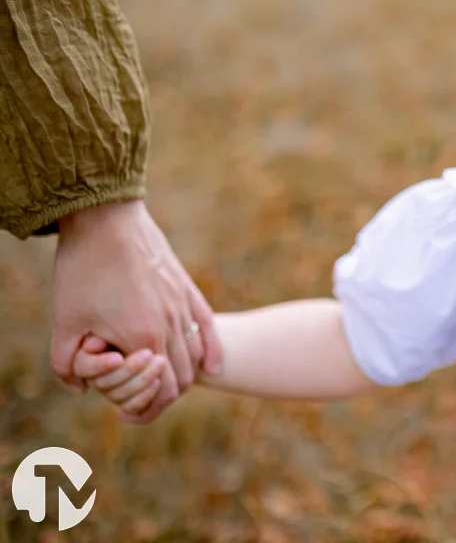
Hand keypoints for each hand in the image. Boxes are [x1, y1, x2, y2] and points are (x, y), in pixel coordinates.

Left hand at [51, 199, 221, 422]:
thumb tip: (79, 389)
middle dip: (166, 396)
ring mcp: (183, 305)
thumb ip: (66, 365)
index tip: (129, 416)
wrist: (106, 220)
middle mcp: (171, 326)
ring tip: (166, 382)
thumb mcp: (64, 323)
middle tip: (145, 402)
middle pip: (183, 377)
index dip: (149, 411)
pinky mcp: (187, 288)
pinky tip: (210, 364)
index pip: (160, 392)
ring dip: (186, 375)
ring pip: (197, 354)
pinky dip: (210, 350)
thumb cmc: (82, 270)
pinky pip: (207, 326)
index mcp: (144, 339)